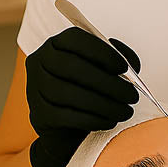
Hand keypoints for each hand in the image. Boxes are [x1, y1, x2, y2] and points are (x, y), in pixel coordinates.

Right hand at [26, 27, 140, 166]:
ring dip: (103, 104)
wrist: (69, 127)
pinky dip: (92, 119)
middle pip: (72, 68)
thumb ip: (120, 59)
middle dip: (107, 83)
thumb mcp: (106, 69)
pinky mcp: (38, 114)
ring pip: (69, 94)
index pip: (75, 39)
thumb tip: (129, 62)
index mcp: (57, 43)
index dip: (101, 52)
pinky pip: (65, 116)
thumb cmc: (91, 88)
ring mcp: (34, 88)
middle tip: (133, 95)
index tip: (125, 68)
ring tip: (126, 111)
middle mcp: (39, 61)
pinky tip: (110, 121)